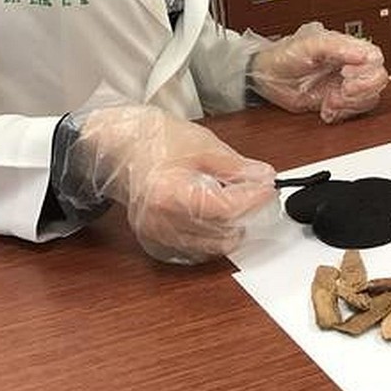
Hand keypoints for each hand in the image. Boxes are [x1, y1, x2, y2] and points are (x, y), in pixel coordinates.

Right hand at [70, 105, 275, 263]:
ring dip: (231, 228)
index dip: (253, 199)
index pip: (225, 208)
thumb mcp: (203, 145)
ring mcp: (156, 235)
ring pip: (210, 246)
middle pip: (220, 231)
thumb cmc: (156, 140)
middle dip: (246, 213)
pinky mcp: (155, 241)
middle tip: (257, 193)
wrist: (120, 147)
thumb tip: (264, 179)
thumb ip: (236, 167)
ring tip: (237, 202)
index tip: (269, 188)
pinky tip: (217, 217)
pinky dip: (211, 237)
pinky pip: (194, 250)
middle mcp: (161, 221)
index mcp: (170, 193)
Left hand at [248, 22, 389, 123]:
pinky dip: (341, 114)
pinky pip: (353, 111)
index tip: (346, 75)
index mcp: (346, 47)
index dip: (367, 70)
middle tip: (342, 91)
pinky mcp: (336, 101)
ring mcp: (343, 84)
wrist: (265, 78)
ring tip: (330, 101)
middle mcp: (349, 65)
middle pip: (378, 79)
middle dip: (361, 90)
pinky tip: (326, 110)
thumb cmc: (283, 55)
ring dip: (350, 104)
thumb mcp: (309, 44)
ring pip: (369, 98)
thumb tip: (363, 54)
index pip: (375, 57)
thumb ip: (337, 46)